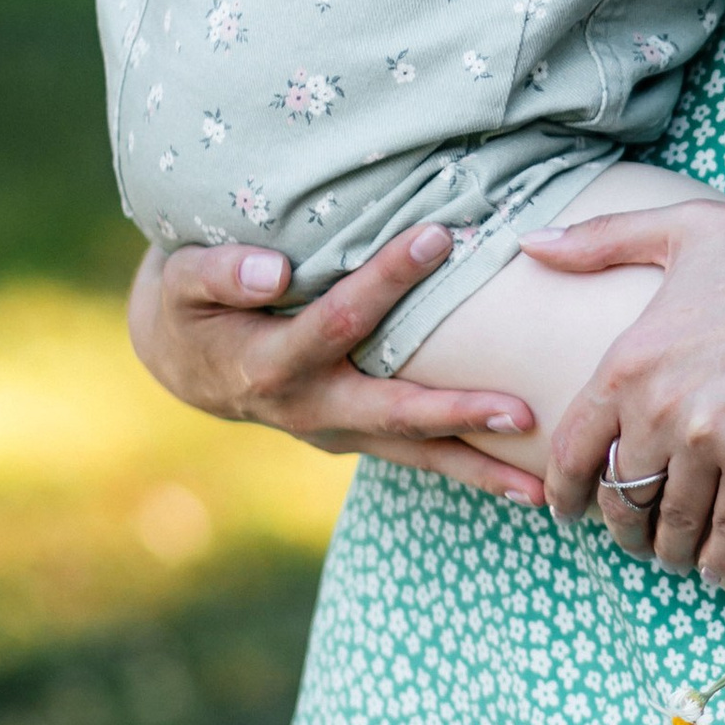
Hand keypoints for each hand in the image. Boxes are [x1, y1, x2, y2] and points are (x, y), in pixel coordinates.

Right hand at [127, 227, 546, 497]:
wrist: (188, 361)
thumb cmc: (193, 305)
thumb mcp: (183, 280)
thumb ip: (219, 273)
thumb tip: (273, 271)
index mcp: (269, 365)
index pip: (339, 319)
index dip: (387, 279)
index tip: (440, 234)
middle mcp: (308, 409)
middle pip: (392, 413)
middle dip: (457, 413)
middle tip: (520, 412)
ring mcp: (336, 434)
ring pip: (414, 455)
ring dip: (478, 470)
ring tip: (541, 489)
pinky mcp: (356, 440)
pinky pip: (417, 458)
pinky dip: (468, 472)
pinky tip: (525, 487)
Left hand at [526, 197, 724, 579]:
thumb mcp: (685, 228)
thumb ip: (602, 239)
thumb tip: (531, 242)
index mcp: (630, 359)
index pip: (573, 448)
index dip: (563, 490)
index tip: (565, 510)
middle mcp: (662, 410)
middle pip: (622, 497)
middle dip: (620, 526)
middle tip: (629, 537)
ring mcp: (714, 443)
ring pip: (673, 523)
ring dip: (668, 550)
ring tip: (673, 555)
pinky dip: (719, 560)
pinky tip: (717, 568)